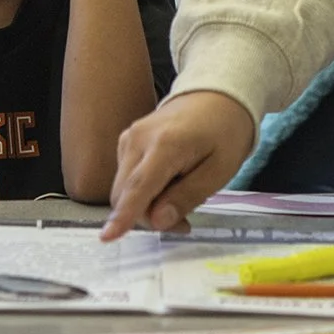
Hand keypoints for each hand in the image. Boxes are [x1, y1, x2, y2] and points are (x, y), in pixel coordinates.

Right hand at [101, 90, 254, 239]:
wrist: (216, 96)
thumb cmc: (224, 131)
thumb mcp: (219, 170)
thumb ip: (187, 196)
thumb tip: (157, 221)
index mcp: (165, 144)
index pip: (138, 187)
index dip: (124, 216)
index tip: (108, 237)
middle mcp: (138, 139)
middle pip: (126, 194)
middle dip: (148, 217)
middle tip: (183, 221)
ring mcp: (129, 139)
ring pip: (124, 190)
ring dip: (146, 205)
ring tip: (181, 199)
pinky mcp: (127, 142)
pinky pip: (127, 178)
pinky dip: (143, 191)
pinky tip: (169, 186)